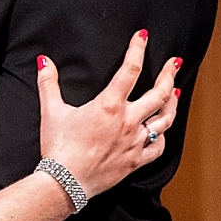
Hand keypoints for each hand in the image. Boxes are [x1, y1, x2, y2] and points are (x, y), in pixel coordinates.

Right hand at [35, 31, 181, 202]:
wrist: (65, 183)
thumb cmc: (58, 148)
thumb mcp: (52, 112)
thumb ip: (49, 84)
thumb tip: (44, 61)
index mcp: (110, 105)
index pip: (130, 69)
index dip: (138, 49)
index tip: (143, 37)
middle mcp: (128, 121)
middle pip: (159, 93)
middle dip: (169, 74)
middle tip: (175, 63)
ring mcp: (135, 142)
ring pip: (165, 120)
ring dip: (172, 103)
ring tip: (176, 92)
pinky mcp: (135, 161)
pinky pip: (158, 148)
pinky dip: (162, 137)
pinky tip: (162, 131)